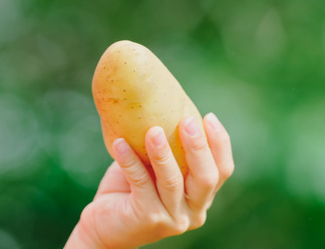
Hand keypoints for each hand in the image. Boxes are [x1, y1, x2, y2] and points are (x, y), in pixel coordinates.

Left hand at [65, 113, 234, 248]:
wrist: (102, 225)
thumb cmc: (128, 189)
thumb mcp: (152, 168)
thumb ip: (165, 148)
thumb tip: (164, 100)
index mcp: (201, 198)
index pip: (223, 171)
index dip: (220, 144)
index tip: (208, 116)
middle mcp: (194, 212)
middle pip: (207, 178)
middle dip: (199, 147)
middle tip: (186, 120)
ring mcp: (172, 219)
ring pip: (173, 181)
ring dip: (162, 153)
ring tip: (153, 129)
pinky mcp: (148, 219)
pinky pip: (140, 184)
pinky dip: (129, 161)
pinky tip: (118, 143)